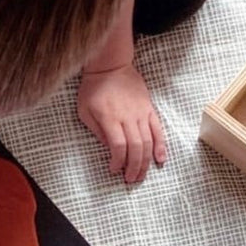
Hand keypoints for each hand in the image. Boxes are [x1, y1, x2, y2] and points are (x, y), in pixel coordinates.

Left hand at [77, 63, 166, 182]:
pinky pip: (158, 130)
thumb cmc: (94, 88)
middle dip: (134, 167)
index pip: (118, 146)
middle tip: (130, 180)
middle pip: (136, 147)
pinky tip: (160, 159)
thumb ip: (96, 131)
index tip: (114, 170)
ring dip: (146, 161)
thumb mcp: (84, 110)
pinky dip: (161, 146)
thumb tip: (108, 148)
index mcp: (110, 118)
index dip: (118, 162)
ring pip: (148, 141)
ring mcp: (141, 113)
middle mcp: (128, 117)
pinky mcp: (149, 109)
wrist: (111, 65)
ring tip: (141, 175)